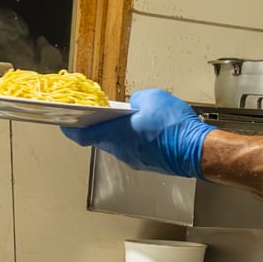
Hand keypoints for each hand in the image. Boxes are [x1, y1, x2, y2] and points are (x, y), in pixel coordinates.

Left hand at [69, 88, 209, 178]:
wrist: (196, 150)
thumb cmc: (174, 127)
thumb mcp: (152, 98)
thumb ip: (136, 99)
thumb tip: (134, 105)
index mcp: (115, 134)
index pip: (82, 135)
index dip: (71, 128)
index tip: (65, 122)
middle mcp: (121, 150)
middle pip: (101, 138)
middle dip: (101, 125)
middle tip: (103, 112)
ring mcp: (133, 159)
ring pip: (119, 143)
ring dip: (121, 131)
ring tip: (132, 117)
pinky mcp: (146, 163)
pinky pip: (134, 149)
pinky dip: (135, 139)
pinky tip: (147, 128)